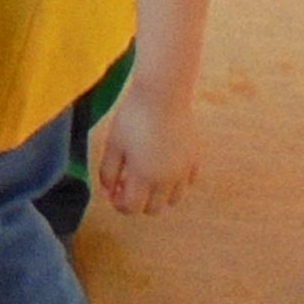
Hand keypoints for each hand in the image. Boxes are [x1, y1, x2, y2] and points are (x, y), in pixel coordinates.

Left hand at [94, 92, 200, 216]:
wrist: (164, 95)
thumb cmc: (134, 118)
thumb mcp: (113, 144)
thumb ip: (108, 172)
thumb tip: (108, 191)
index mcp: (145, 177)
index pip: (131, 208)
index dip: (118, 203)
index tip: (113, 189)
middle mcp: (168, 180)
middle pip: (153, 209)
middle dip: (138, 202)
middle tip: (127, 184)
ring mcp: (184, 171)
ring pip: (174, 200)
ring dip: (158, 196)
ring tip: (147, 177)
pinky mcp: (195, 159)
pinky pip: (187, 182)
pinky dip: (175, 182)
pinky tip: (164, 166)